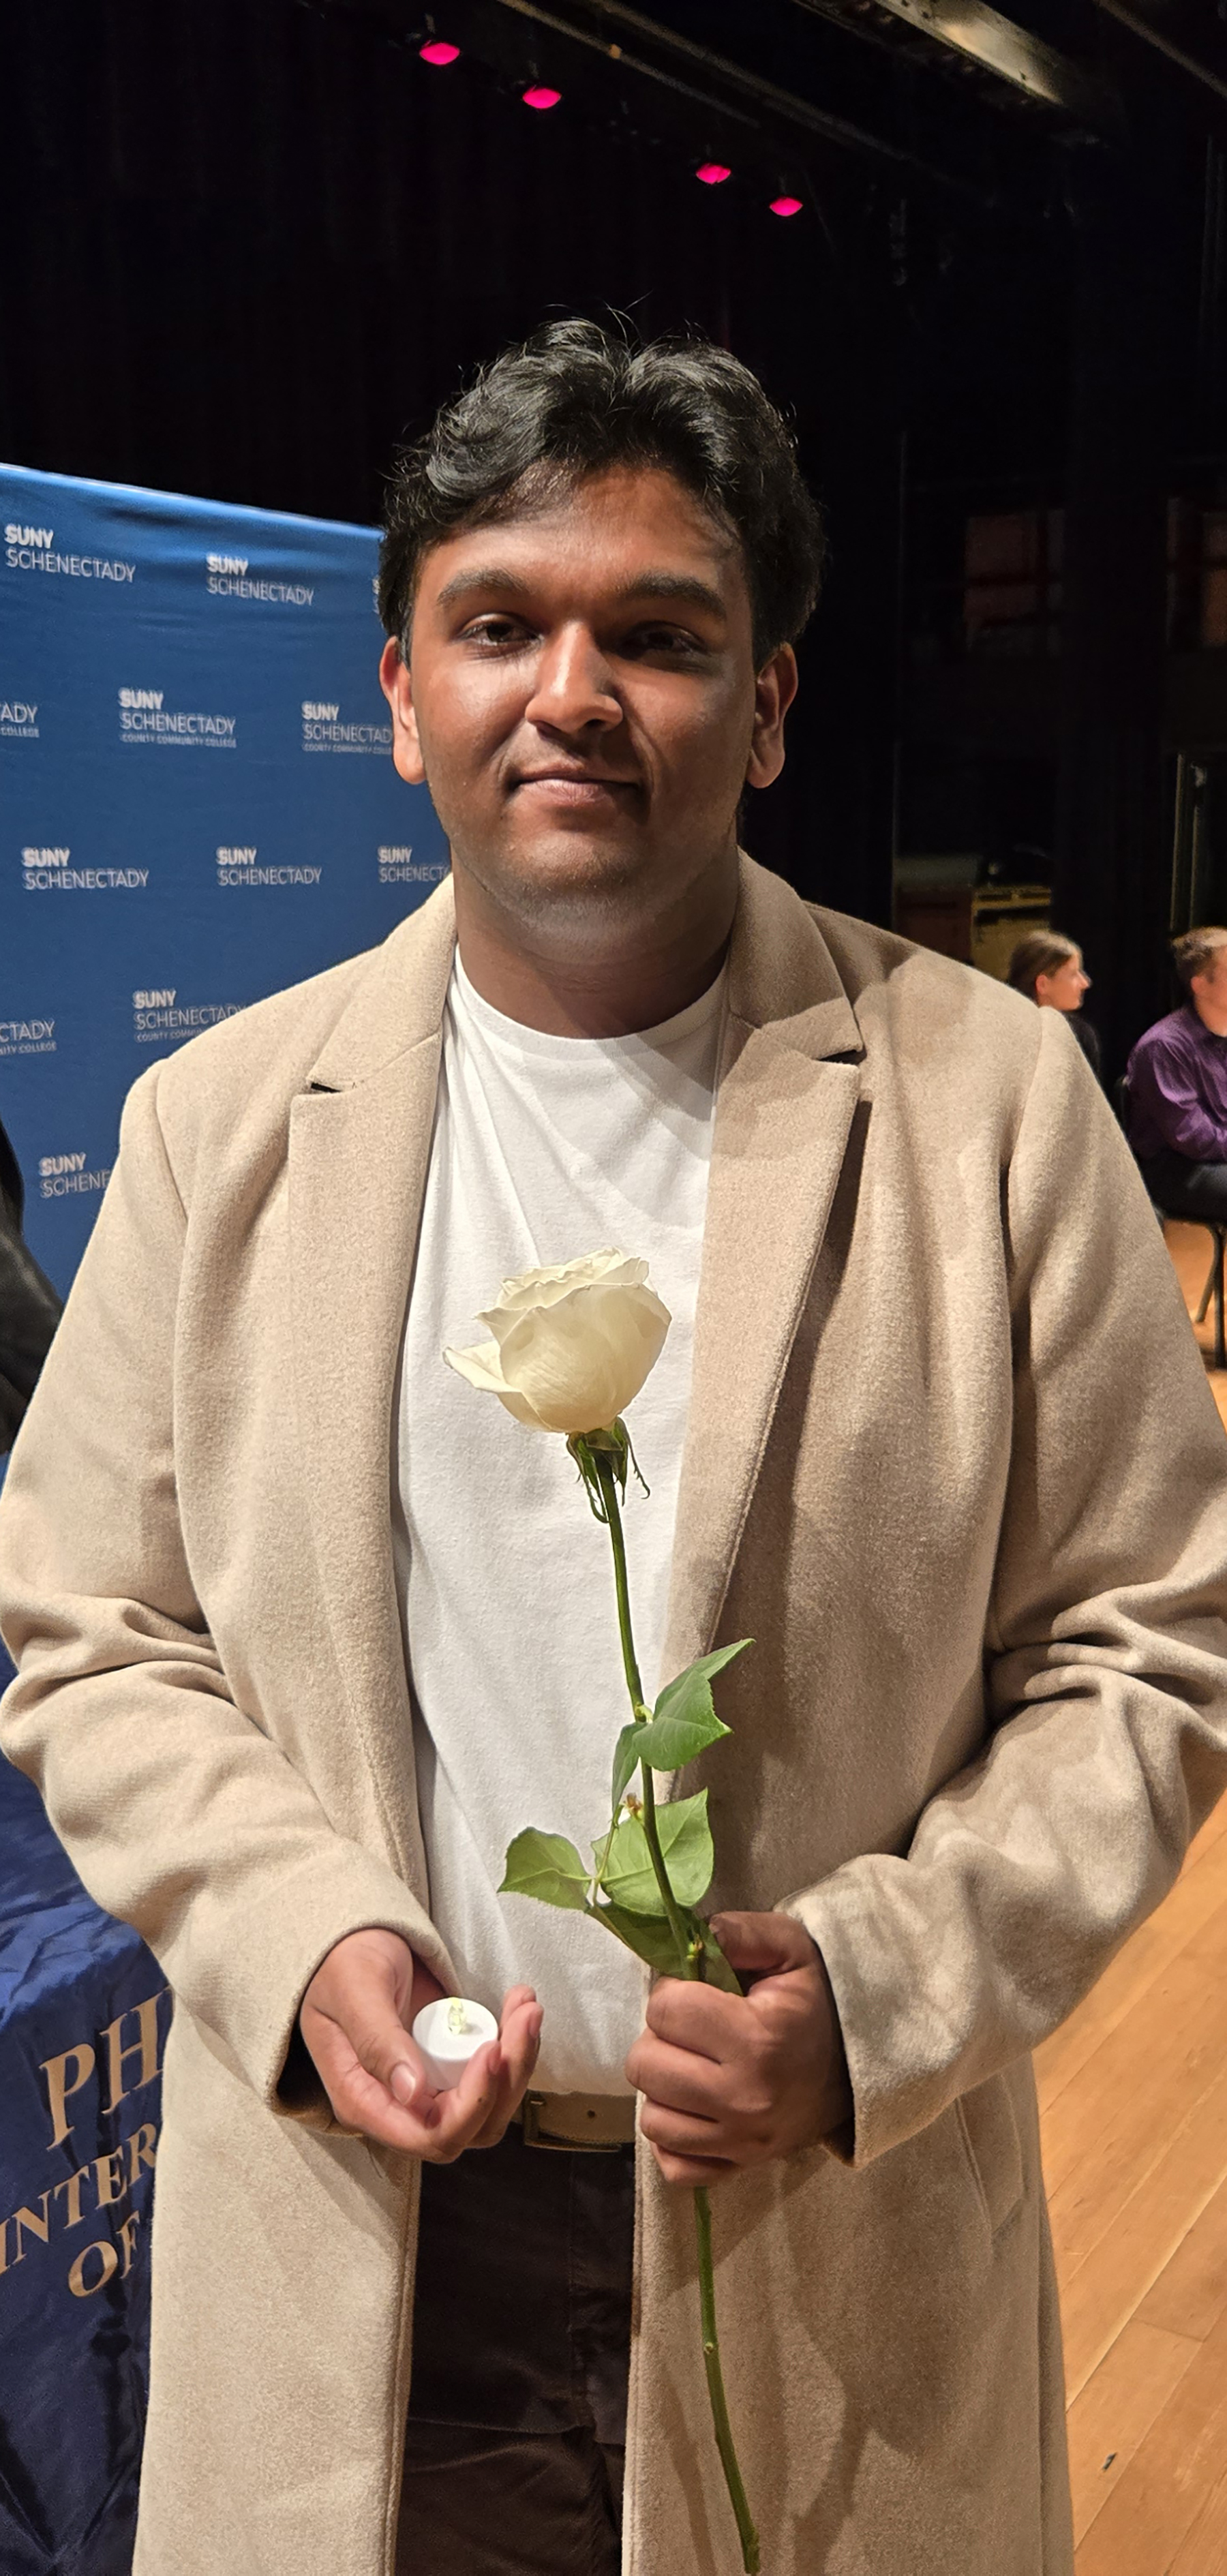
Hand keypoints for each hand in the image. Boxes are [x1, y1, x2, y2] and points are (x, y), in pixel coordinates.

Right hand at [300, 1929, 541, 2158]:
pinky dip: (515, 2044)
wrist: (350, 1942)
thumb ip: (378, 2041)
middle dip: (507, 2078)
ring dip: (519, 2060)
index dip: (471, 2105)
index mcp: (364, 2102)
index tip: (491, 2050)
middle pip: (471, 2127)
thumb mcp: (354, 1992)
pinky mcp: (450, 2068)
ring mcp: (429, 2089)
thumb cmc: (341, 1965)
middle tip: (524, 2016)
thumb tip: (412, 2093)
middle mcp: (400, 2108)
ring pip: (491, 2107)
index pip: (430, 2136)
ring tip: (526, 2005)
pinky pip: (493, 2076)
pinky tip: (518, 2003)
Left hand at [625, 1911, 851, 2187]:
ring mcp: (740, 2142)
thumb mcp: (790, 1948)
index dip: (674, 1991)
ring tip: (696, 2067)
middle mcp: (744, 2099)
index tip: (700, 1993)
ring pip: (652, 2117)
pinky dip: (675, 2137)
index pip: (665, 2009)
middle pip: (646, 2064)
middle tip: (695, 2031)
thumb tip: (689, 1938)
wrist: (860, 2067)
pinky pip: (673, 2165)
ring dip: (665, 2087)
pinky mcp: (738, 2169)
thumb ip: (738, 1932)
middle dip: (662, 2037)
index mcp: (757, 2039)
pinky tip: (695, 2108)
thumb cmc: (817, 2002)